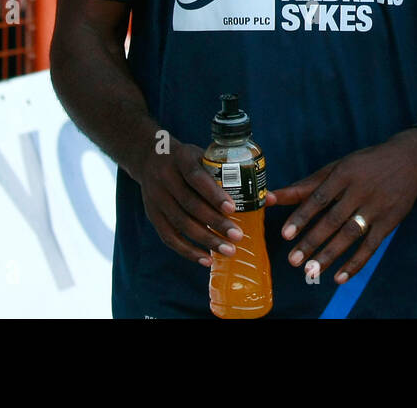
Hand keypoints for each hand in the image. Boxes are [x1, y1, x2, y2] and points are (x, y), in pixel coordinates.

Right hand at [135, 139, 242, 266]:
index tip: (233, 209)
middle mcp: (165, 178)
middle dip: (215, 223)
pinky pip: (169, 237)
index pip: (196, 177)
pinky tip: (206, 260)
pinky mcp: (152, 214)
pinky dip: (187, 251)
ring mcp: (156, 198)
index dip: (214, 194)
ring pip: (180, 224)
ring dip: (205, 240)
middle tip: (238, 236)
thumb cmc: (188, 159)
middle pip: (190, 204)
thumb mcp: (203, 155)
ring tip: (228, 251)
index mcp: (181, 159)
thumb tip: (266, 197)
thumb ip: (227, 172)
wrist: (149, 156)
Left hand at [266, 130, 416, 283]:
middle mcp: (360, 190)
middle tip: (294, 261)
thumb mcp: (337, 167)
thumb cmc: (366, 164)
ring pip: (350, 235)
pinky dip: (355, 263)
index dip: (302, 217)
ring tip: (312, 271)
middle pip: (333, 219)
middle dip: (312, 241)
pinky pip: (371, 246)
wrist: (410, 159)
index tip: (286, 234)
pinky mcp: (390, 221)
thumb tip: (270, 197)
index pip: (319, 198)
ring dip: (330, 255)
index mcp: (344, 174)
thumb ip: (305, 185)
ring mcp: (377, 207)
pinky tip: (340, 277)